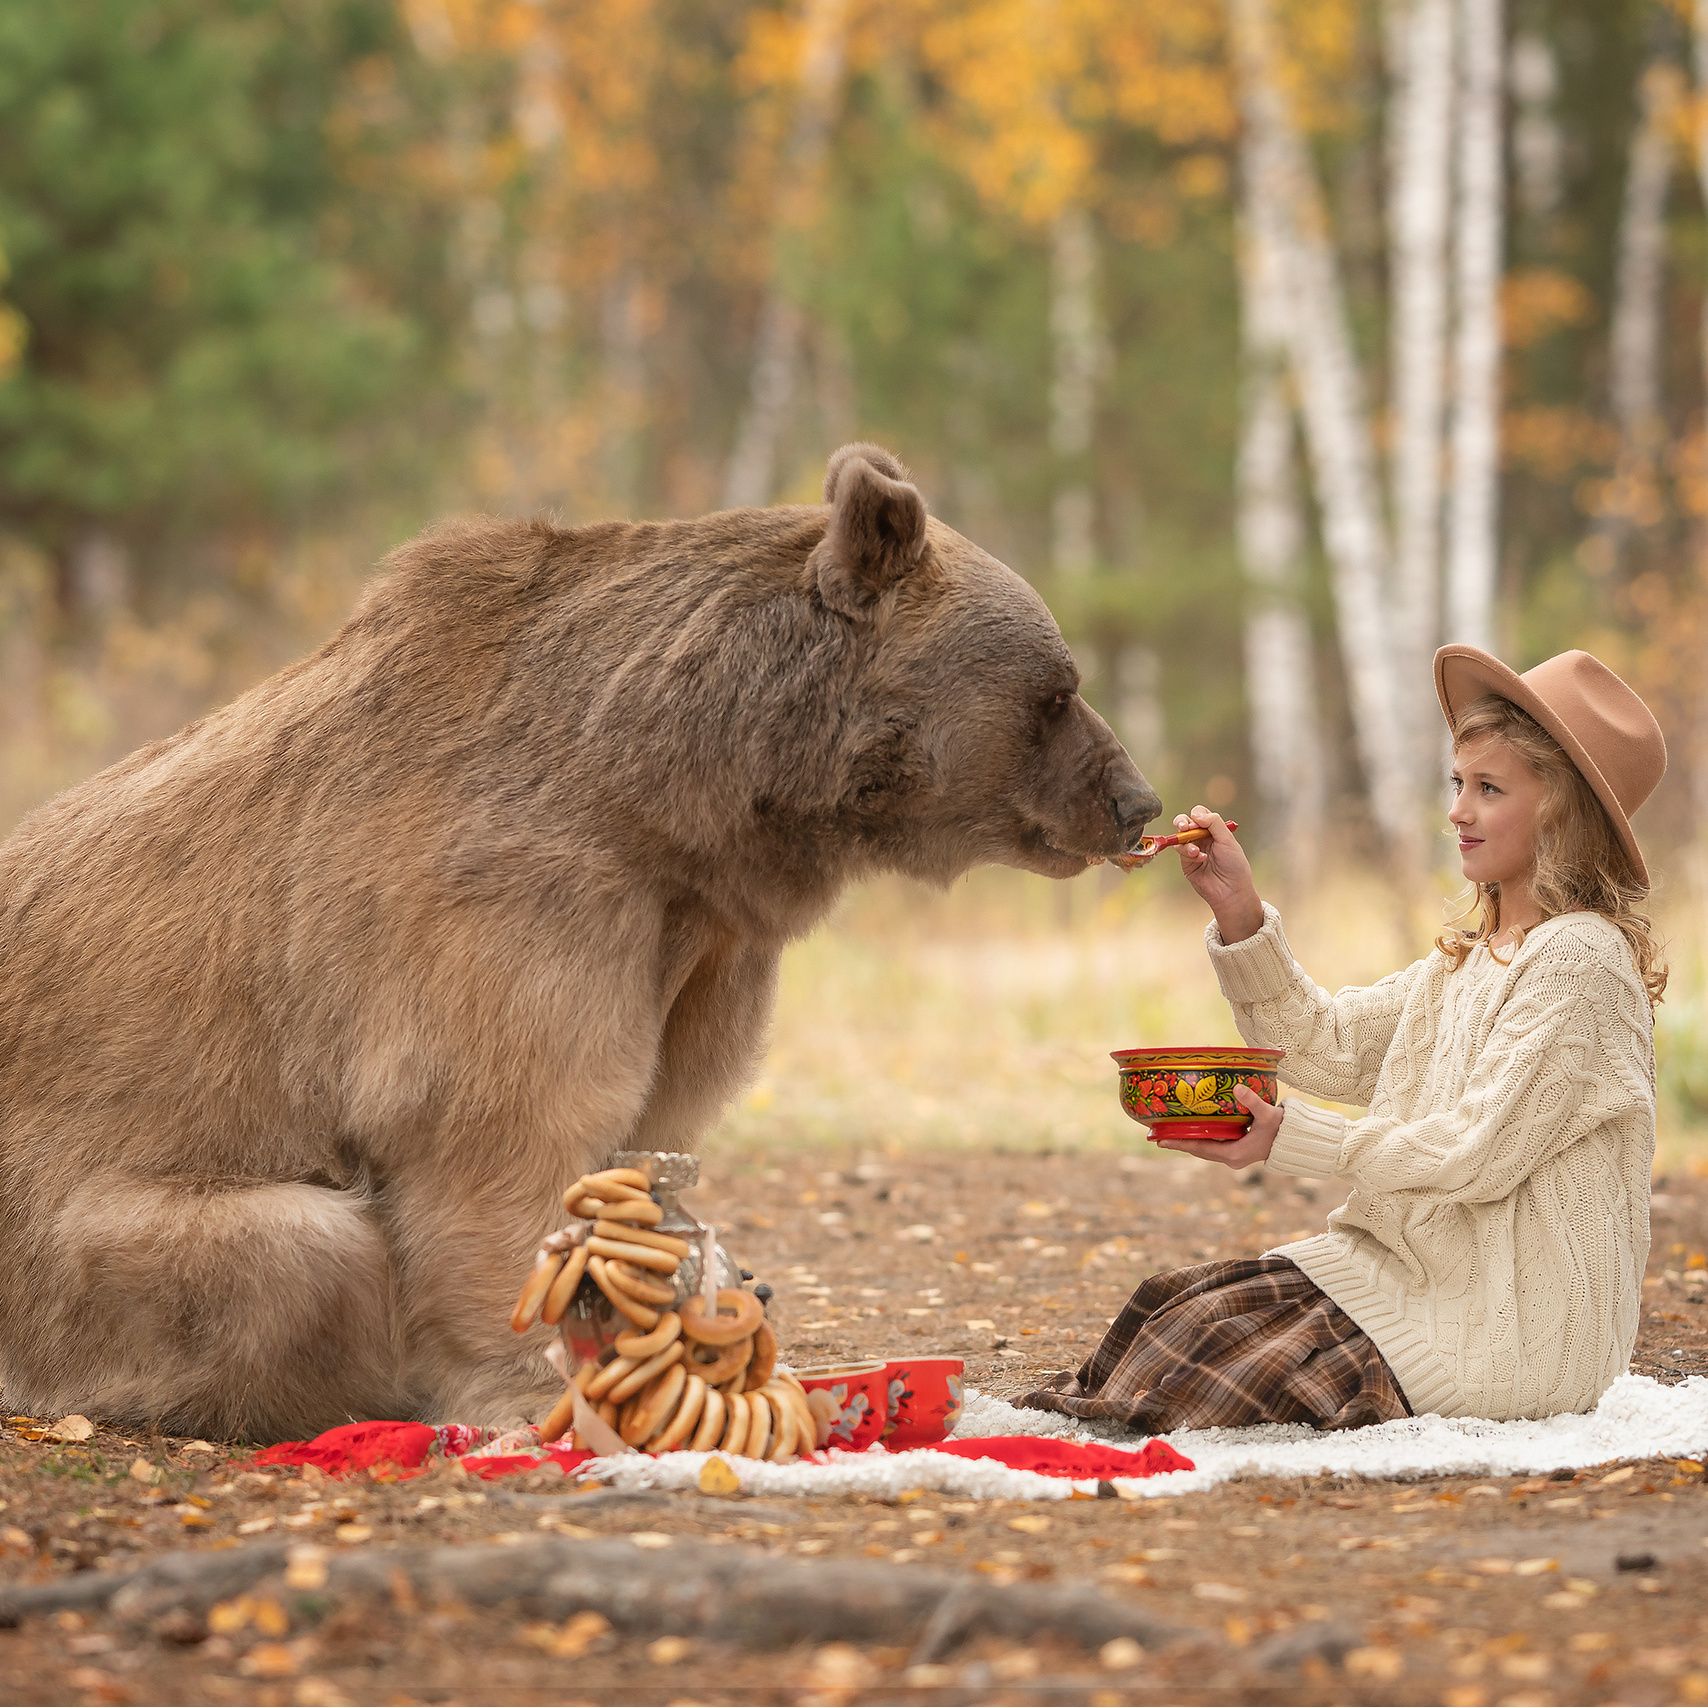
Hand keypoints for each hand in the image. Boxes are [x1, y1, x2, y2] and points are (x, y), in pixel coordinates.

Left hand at [1155, 1084, 1282, 1168]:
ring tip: (1169, 1132)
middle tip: (1157, 1134)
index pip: (1200, 1148)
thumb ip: (1253, 1102)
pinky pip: (1213, 1145)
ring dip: (1188, 1140)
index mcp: (1233, 1154)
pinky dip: (1201, 1138)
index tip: (1160, 1140)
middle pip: (1198, 1149)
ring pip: (1204, 1148)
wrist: (1297, 1141)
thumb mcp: (1268, 1115)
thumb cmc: (1284, 1129)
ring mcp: (1234, 1155)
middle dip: (1179, 1142)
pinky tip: (1192, 1129)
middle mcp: (1231, 1158)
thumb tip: (1238, 1087)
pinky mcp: (1238, 1150)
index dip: (1179, 1143)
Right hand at [1175, 806, 1263, 943]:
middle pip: (1185, 822)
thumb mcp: (1227, 840)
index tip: (1199, 820)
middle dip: (1182, 822)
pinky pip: (1181, 851)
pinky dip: (1188, 852)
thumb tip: (1196, 814)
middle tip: (1184, 826)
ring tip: (1196, 851)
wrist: (1231, 890)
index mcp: (1214, 831)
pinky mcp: (1187, 862)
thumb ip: (1213, 823)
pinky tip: (1200, 858)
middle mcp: (1202, 839)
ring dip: (1186, 840)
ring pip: (1180, 836)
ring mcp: (1193, 850)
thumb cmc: (1234, 866)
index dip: (1197, 815)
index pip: (1200, 815)